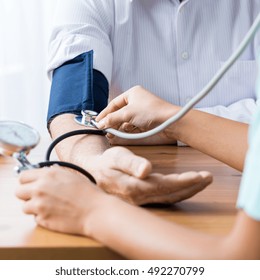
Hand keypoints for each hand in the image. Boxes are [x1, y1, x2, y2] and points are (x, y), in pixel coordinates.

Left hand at [16, 167, 102, 234]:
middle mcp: (40, 188)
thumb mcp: (70, 175)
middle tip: (39, 196)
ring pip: (25, 207)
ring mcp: (39, 205)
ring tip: (50, 206)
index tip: (31, 184)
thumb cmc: (87, 193)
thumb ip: (52, 174)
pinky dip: (43, 217)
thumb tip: (41, 174)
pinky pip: (35, 218)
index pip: (23, 176)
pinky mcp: (42, 219)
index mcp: (48, 175)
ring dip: (34, 207)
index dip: (27, 181)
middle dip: (27, 194)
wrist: (95, 211)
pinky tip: (56, 214)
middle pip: (18, 192)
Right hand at [81, 147, 212, 204]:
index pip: (166, 186)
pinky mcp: (143, 199)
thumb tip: (146, 170)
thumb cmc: (106, 163)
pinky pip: (164, 198)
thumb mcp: (116, 158)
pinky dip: (178, 192)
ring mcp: (142, 201)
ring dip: (188, 190)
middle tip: (209, 177)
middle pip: (171, 194)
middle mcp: (140, 198)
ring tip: (203, 181)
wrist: (95, 172)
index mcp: (135, 187)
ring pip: (170, 198)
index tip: (201, 175)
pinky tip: (187, 187)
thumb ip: (131, 164)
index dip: (185, 182)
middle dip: (192, 186)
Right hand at [95, 86, 179, 144]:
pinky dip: (128, 130)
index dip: (105, 113)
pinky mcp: (146, 121)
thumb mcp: (127, 114)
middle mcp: (137, 101)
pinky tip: (124, 134)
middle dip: (112, 122)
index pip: (114, 103)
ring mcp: (142, 111)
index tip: (97, 122)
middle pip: (119, 113)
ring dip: (119, 127)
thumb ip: (112, 118)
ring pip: (125, 120)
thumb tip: (100, 123)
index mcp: (132, 93)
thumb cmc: (152, 112)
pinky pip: (132, 125)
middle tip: (105, 130)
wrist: (170, 121)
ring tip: (112, 134)